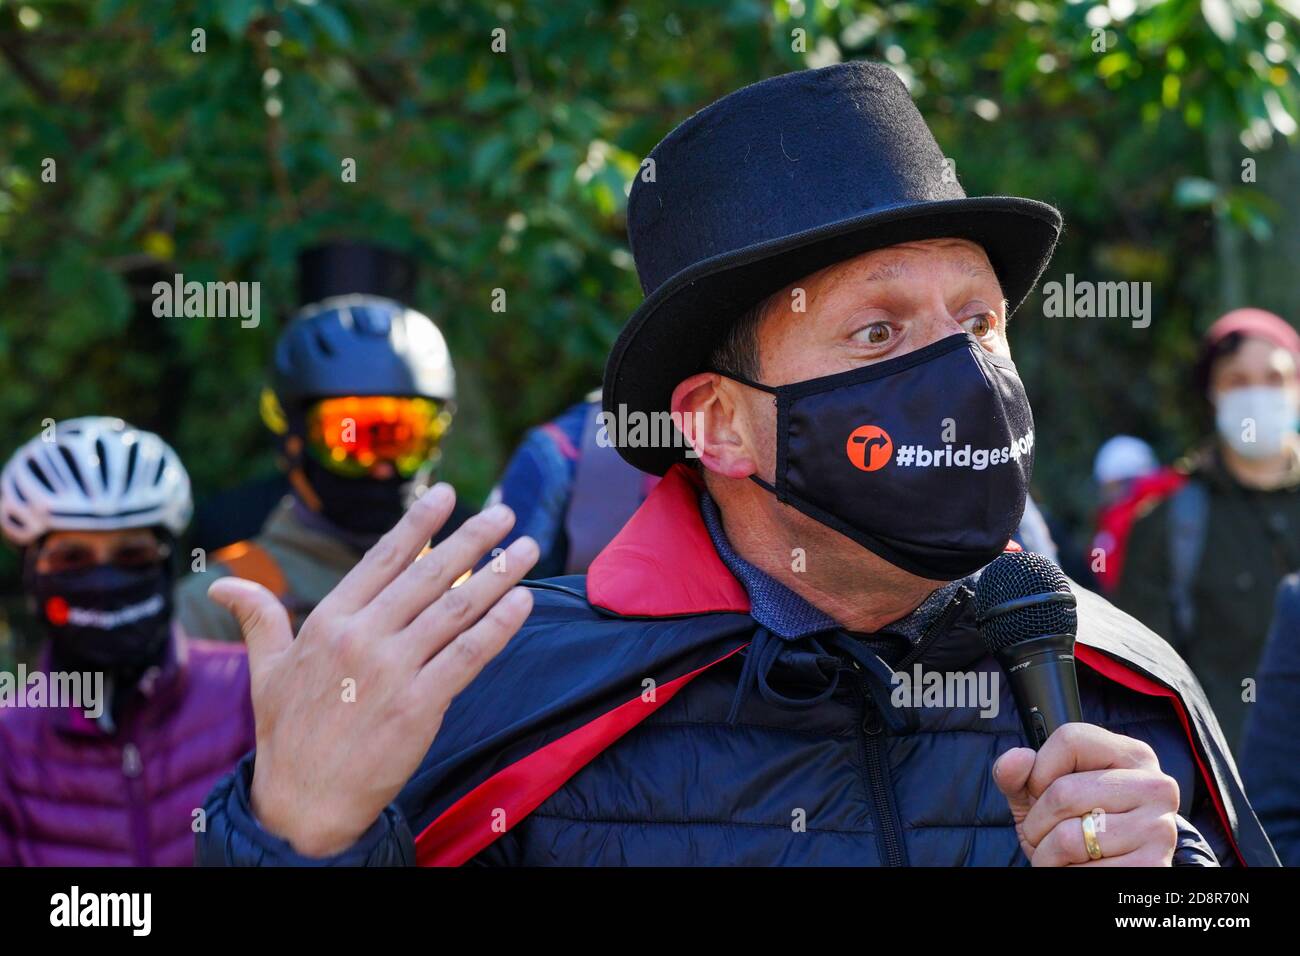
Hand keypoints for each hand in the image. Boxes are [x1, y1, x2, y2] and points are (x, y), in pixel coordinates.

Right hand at [208, 484, 537, 856]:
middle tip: (507, 512)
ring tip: (529, 548)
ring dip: (499, 575)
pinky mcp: (420, 705)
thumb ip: (258, 618)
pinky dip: (499, 626)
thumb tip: (223, 583)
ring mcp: (392, 670)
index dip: (420, 523)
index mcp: (328, 621)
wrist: (302, 804)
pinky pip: (468, 655)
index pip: (384, 558)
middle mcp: (363, 637)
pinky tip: (524, 602)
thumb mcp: (265, 671)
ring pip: (456, 608)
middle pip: (430, 574)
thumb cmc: (286, 736)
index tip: (450, 493)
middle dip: (473, 538)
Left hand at [992, 722, 1179, 865]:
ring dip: (1047, 854)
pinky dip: (1068, 873)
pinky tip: (1081, 868)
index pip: (1070, 739)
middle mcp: (1155, 785)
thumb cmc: (1074, 824)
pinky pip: (1085, 870)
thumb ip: (1019, 773)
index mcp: (1132, 755)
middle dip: (1037, 822)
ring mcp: (1159, 827)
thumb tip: (1018, 759)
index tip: (1040, 791)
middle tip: (1044, 833)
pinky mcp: (1154, 865)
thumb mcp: (1039, 794)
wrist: (1111, 873)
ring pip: (1069, 837)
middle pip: (1064, 792)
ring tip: (1059, 853)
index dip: (1040, 770)